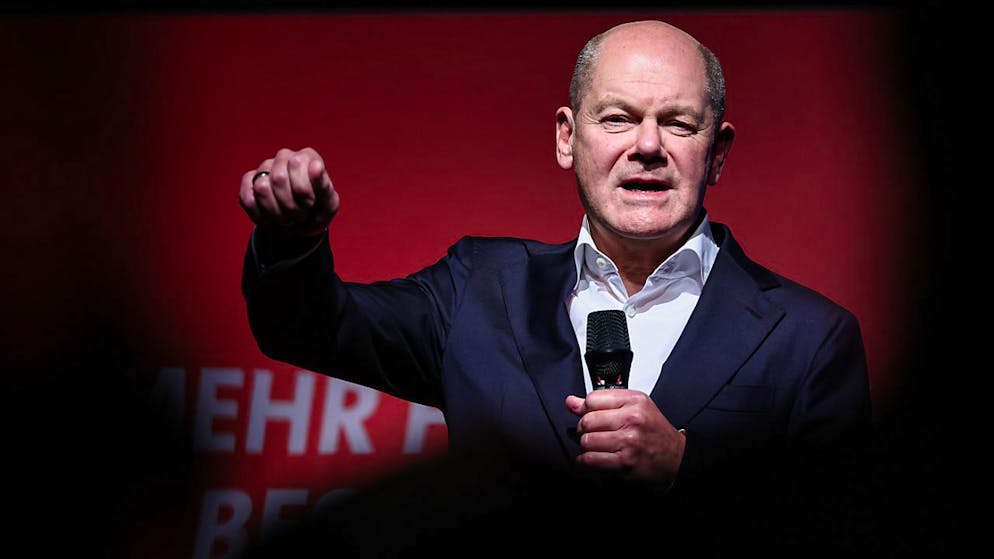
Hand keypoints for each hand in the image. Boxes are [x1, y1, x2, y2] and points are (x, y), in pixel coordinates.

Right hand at [239, 147, 339, 236]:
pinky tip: (271, 218)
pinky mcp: (249, 182)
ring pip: (261, 188)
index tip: (310, 204)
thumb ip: (325, 186)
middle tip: (298, 214)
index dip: (303, 191)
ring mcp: (265, 168)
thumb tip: (316, 166)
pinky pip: (247, 197)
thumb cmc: (317, 212)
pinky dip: (260, 215)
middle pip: (278, 178)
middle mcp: (284, 157)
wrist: (301, 227)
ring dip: (276, 212)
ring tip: (286, 217)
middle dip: (290, 205)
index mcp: (307, 157)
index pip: (297, 163)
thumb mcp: (329, 204)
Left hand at [566, 390, 684, 484]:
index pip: (592, 399)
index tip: (589, 416)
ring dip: (585, 447)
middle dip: (583, 429)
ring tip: (593, 447)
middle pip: (587, 420)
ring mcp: (629, 441)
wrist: (676, 457)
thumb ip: (602, 403)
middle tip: (590, 434)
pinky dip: (585, 462)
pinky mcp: (625, 462)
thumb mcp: (634, 407)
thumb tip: (571, 401)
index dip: (585, 409)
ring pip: (587, 441)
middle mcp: (632, 418)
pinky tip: (590, 460)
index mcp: (634, 401)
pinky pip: (591, 460)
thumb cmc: (654, 431)